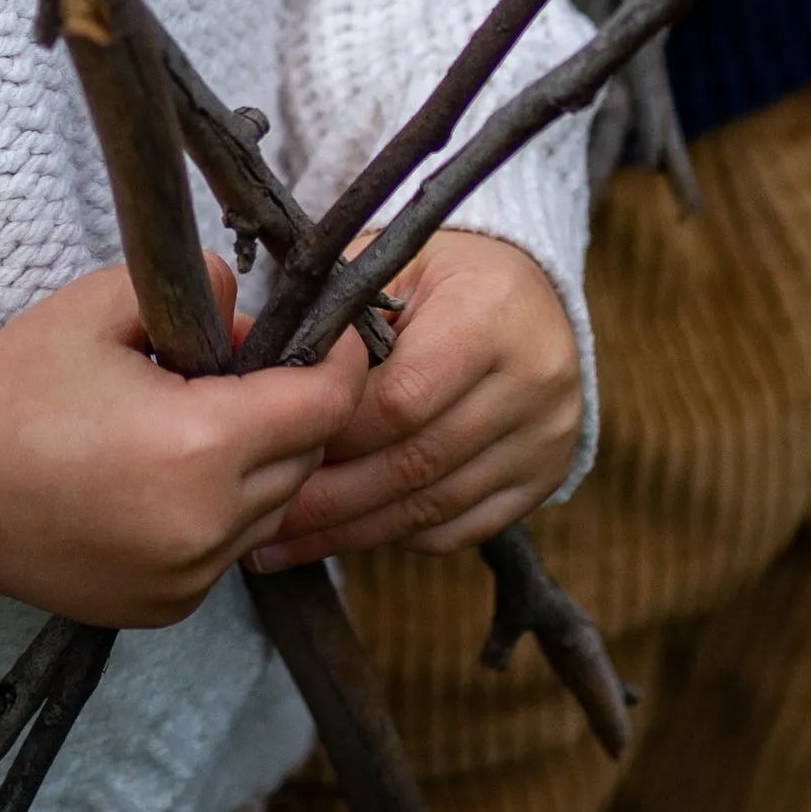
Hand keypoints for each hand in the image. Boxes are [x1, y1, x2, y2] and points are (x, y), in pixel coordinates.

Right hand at [0, 260, 368, 630]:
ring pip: (272, 509)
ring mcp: (189, 578)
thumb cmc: (16, 390)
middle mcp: (208, 524)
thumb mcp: (103, 305)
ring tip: (196, 418)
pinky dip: (219, 511)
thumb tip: (248, 309)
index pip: (324, 403)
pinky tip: (164, 474)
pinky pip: (227, 550)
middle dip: (296, 406)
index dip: (341, 360)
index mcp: (202, 445)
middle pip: (307, 458)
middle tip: (243, 364)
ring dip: (261, 462)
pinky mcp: (166, 607)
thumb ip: (197, 288)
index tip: (335, 333)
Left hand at [253, 233, 580, 564]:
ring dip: (354, 531)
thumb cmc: (440, 277)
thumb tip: (266, 387)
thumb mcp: (392, 268)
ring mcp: (545, 437)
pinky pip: (462, 528)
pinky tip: (349, 535)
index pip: (402, 399)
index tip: (276, 446)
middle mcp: (532, 379)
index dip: (335, 430)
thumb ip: (338, 320)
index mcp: (489, 313)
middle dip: (331, 498)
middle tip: (265, 516)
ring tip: (287, 542)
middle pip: (416, 463)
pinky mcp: (545, 476)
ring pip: (435, 506)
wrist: (528, 294)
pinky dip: (400, 536)